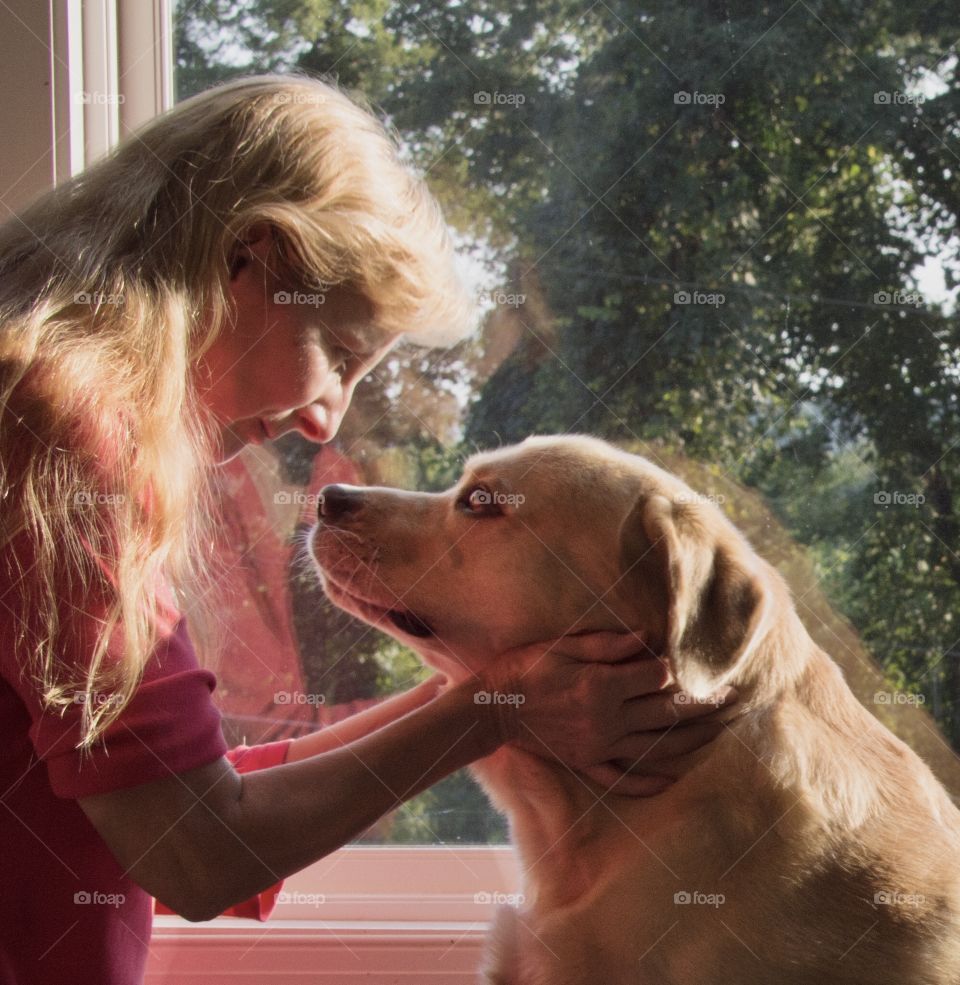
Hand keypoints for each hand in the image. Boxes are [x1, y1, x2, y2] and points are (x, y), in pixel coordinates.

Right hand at [480, 631, 737, 795]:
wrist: (491, 707)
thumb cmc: (525, 667)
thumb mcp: (563, 646)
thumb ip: (607, 645)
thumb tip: (648, 638)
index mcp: (602, 687)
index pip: (657, 677)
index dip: (676, 668)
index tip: (691, 662)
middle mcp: (607, 720)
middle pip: (667, 712)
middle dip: (703, 704)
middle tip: (734, 698)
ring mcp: (598, 746)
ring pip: (656, 747)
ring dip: (691, 740)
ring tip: (718, 732)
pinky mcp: (586, 762)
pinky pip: (623, 779)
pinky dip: (649, 781)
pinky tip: (671, 779)